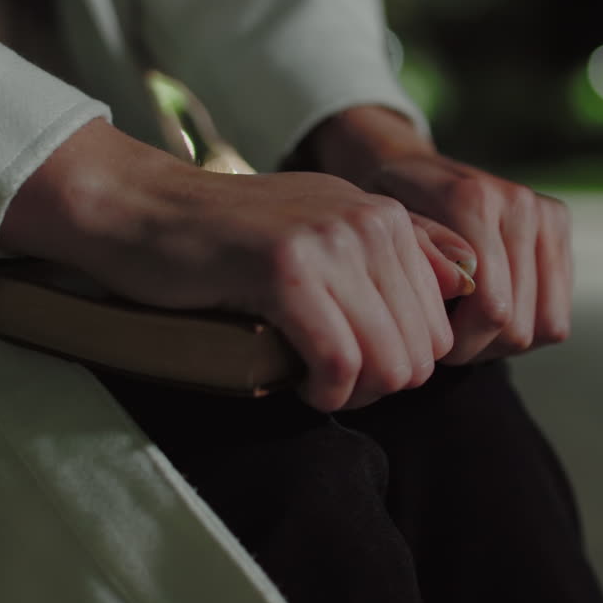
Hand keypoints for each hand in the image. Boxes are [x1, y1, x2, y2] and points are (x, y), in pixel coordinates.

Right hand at [0, 118, 461, 410]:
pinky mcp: (286, 271)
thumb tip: (463, 289)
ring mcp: (330, 242)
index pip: (443, 322)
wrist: (140, 209)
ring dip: (353, 393)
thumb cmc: (225, 237)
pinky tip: (301, 385)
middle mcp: (370, 221)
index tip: (357, 361)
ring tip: (315, 382)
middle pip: (423, 351)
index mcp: (387, 214)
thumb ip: (388, 255)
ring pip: (390, 363)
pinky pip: (339, 363)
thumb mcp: (321, 227)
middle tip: (331, 380)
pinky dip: (324, 392)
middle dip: (381, 383)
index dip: (404, 360)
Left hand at [304, 107, 572, 363]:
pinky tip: (490, 313)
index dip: (460, 344)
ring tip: (469, 329)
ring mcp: (544, 211)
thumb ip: (420, 258)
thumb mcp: (383, 233)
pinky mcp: (559, 223)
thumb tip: (464, 284)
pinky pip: (558, 311)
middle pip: (519, 324)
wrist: (407, 166)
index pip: (491, 307)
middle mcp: (517, 202)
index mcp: (471, 199)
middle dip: (480, 347)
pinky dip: (528, 326)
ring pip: (546, 325)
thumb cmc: (386, 209)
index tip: (430, 344)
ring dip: (505, 342)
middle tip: (446, 343)